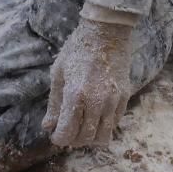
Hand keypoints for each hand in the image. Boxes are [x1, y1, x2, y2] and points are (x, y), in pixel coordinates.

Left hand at [42, 16, 133, 147]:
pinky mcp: (124, 97)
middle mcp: (96, 101)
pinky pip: (115, 123)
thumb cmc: (78, 49)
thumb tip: (48, 126)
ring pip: (103, 136)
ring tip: (82, 127)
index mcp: (75, 94)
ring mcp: (113, 100)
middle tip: (67, 131)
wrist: (107, 31)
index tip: (55, 135)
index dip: (58, 139)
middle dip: (73, 140)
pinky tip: (95, 116)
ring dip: (90, 137)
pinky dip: (103, 126)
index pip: (67, 133)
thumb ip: (54, 103)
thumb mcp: (59, 73)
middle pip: (84, 138)